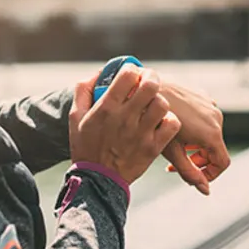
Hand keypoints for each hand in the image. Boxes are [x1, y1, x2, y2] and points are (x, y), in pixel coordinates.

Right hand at [69, 65, 181, 183]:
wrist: (97, 180)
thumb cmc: (85, 146)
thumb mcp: (75, 117)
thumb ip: (83, 90)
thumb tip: (98, 73)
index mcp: (106, 108)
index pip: (128, 75)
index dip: (132, 69)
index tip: (130, 73)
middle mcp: (125, 118)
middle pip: (150, 85)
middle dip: (151, 77)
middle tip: (148, 81)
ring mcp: (141, 134)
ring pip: (162, 104)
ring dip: (159, 100)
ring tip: (152, 104)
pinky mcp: (153, 148)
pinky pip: (172, 125)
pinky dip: (169, 120)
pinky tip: (160, 121)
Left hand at [159, 82, 229, 195]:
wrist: (148, 89)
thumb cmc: (156, 121)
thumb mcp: (172, 152)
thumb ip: (190, 173)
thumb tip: (205, 191)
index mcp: (212, 133)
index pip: (222, 163)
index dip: (210, 174)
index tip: (193, 175)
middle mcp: (216, 117)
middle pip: (215, 148)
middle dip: (198, 159)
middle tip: (178, 163)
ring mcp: (211, 104)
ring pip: (209, 132)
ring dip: (196, 143)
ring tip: (175, 143)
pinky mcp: (203, 95)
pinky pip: (205, 118)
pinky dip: (195, 127)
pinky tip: (175, 126)